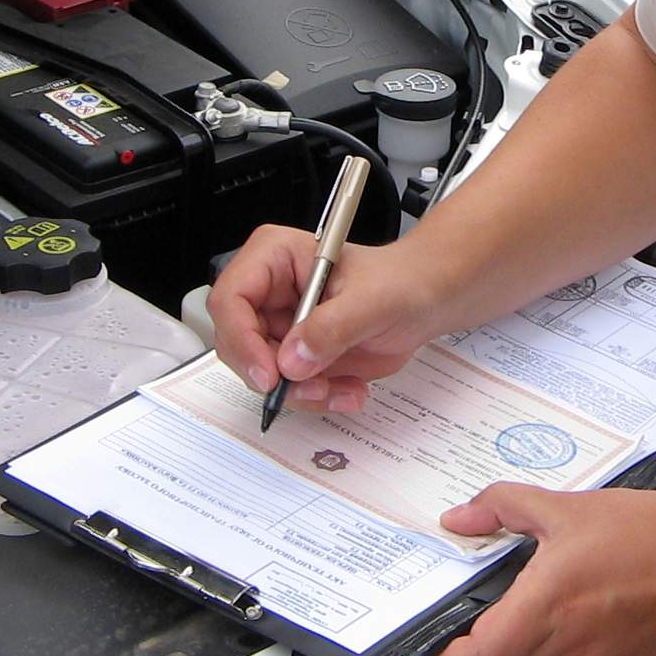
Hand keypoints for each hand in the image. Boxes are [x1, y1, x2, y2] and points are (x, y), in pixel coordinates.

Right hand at [209, 224, 439, 411]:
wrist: (424, 300)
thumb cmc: (401, 281)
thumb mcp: (373, 300)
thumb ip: (333, 327)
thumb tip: (292, 359)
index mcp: (276, 257)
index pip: (231, 298)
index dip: (241, 339)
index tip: (269, 373)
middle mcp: (269, 293)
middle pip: (237, 344)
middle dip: (274, 375)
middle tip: (313, 387)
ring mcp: (280, 327)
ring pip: (261, 374)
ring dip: (301, 392)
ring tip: (342, 389)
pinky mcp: (295, 356)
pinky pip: (288, 388)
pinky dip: (317, 398)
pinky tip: (349, 389)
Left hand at [423, 484, 655, 655]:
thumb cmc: (650, 537)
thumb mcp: (564, 508)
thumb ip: (503, 509)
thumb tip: (464, 518)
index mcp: (543, 612)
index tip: (417, 646)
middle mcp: (561, 653)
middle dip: (467, 646)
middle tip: (458, 612)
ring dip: (506, 646)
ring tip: (517, 601)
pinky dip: (542, 650)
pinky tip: (557, 613)